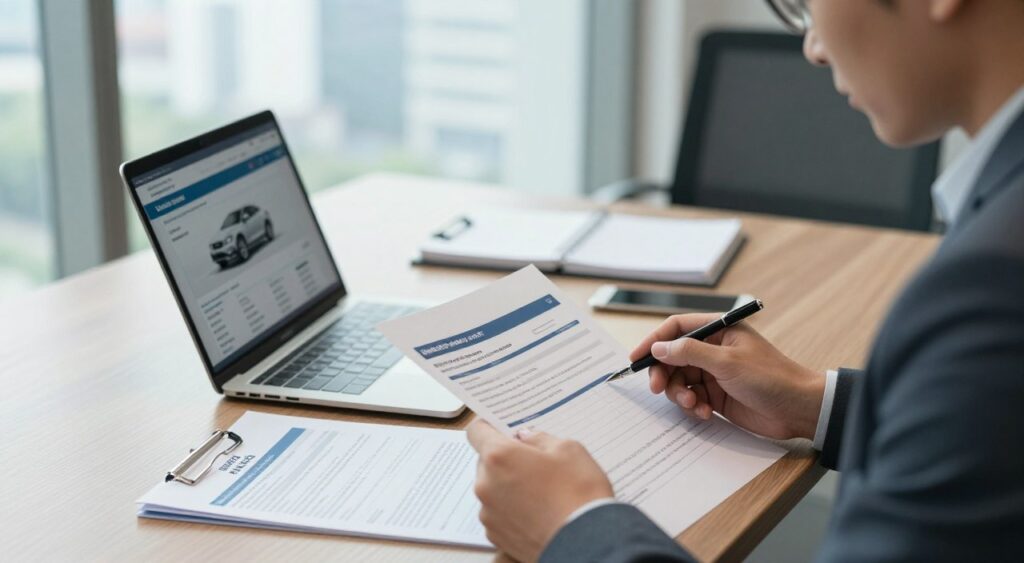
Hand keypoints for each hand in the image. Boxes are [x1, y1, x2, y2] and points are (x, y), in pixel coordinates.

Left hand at [466, 419, 613, 561]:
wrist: (587, 542)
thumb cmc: (579, 495)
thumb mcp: (568, 449)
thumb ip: (540, 438)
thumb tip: (527, 438)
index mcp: (499, 457)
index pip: (476, 431)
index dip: (490, 427)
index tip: (503, 430)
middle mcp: (486, 484)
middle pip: (486, 462)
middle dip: (505, 459)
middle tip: (534, 464)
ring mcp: (488, 513)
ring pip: (492, 488)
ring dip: (508, 485)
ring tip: (541, 492)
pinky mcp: (495, 535)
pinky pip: (498, 512)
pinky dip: (512, 509)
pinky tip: (537, 511)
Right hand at [630, 313, 823, 439]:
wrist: (798, 410)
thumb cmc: (771, 378)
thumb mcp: (727, 362)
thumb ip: (690, 352)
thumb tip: (660, 347)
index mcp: (719, 331)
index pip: (677, 328)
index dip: (654, 341)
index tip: (636, 357)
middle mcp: (714, 350)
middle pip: (673, 357)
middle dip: (664, 373)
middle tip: (658, 388)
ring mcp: (715, 373)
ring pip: (680, 380)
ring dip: (680, 394)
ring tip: (693, 405)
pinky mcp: (717, 396)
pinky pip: (692, 398)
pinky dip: (692, 406)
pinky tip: (705, 413)